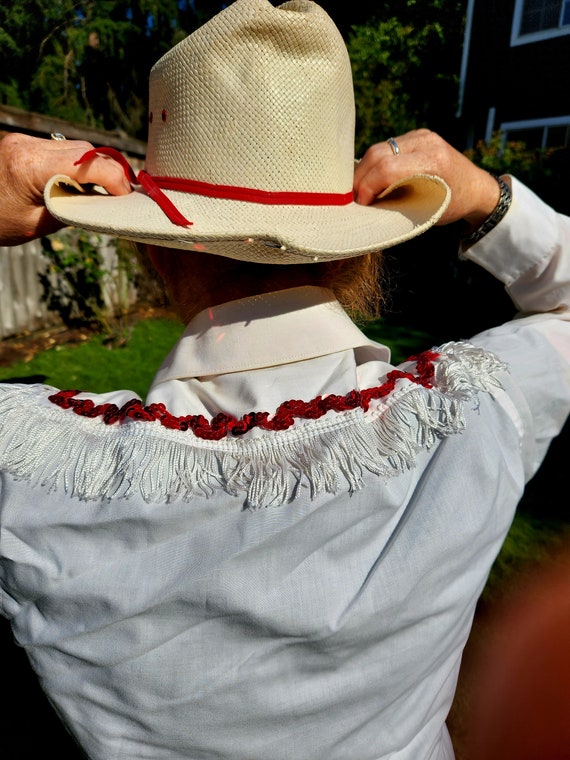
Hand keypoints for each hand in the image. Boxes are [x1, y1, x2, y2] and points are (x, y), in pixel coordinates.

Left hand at [0, 133, 131, 245]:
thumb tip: (102, 203)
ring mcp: (22, 141)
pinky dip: (72, 165)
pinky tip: (74, 183)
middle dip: (106, 171)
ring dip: (90, 167)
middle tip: (118, 196)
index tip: (127, 196)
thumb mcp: (38, 224)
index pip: (89, 163)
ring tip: (98, 191)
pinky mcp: (20, 143)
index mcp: (31, 166)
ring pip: (74, 147)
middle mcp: (27, 146)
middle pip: (85, 150)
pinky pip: (58, 149)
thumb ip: (72, 209)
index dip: (116, 179)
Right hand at [353, 129, 500, 229]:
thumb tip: (366, 208)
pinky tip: (372, 179)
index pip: (387, 169)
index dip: (367, 187)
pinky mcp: (416, 135)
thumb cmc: (453, 205)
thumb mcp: (428, 211)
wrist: (476, 187)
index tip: (362, 204)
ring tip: (361, 190)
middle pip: (377, 154)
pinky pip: (385, 147)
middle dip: (360, 178)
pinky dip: (374, 164)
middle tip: (354, 199)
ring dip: (364, 170)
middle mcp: (426, 142)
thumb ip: (398, 205)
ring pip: (377, 149)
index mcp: (432, 162)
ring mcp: (421, 135)